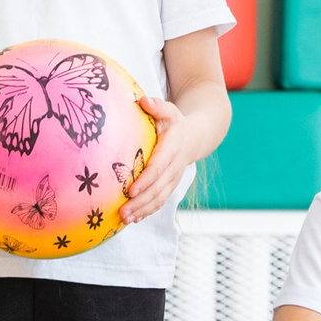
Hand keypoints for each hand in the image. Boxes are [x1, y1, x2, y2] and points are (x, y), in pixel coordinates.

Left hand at [122, 94, 194, 224]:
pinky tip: (134, 219)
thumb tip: (143, 101)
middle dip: (140, 202)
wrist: (197, 137)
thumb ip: (157, 106)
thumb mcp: (170, 110)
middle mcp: (175, 166)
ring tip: (125, 219)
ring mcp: (174, 178)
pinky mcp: (171, 185)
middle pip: (157, 188)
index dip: (146, 180)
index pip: (158, 167)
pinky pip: (161, 201)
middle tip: (122, 212)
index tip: (131, 191)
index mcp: (172, 148)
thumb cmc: (175, 122)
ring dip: (143, 210)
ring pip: (159, 198)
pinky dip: (148, 211)